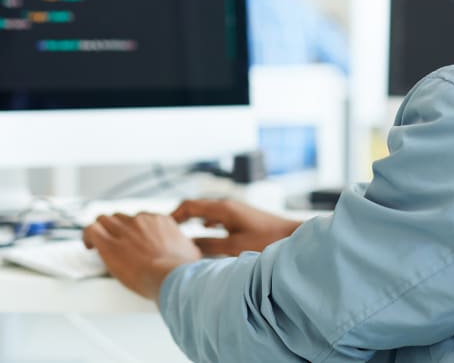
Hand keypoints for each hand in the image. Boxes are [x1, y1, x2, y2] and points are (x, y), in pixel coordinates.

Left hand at [82, 212, 201, 301]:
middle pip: (121, 217)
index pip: (141, 217)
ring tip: (98, 242)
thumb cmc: (181, 270)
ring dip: (102, 230)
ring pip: (104, 220)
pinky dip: (87, 236)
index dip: (134, 229)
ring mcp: (124, 231)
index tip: (132, 238)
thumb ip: (185, 246)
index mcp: (160, 221)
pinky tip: (88, 245)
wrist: (171, 277)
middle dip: (117, 229)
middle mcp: (141, 221)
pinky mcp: (109, 244)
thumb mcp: (191, 252)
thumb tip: (188, 250)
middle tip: (115, 241)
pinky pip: (91, 230)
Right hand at [171, 199, 301, 255]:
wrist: (292, 238)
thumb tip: (188, 247)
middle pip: (195, 207)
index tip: (160, 226)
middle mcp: (227, 206)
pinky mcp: (241, 218)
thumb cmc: (267, 242)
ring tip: (181, 233)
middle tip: (165, 230)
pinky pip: (216, 217)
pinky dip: (205, 223)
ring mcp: (235, 211)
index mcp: (222, 208)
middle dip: (180, 218)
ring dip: (192, 221)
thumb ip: (209, 246)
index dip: (173, 215)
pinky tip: (204, 231)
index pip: (189, 205)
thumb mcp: (233, 248)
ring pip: (206, 212)